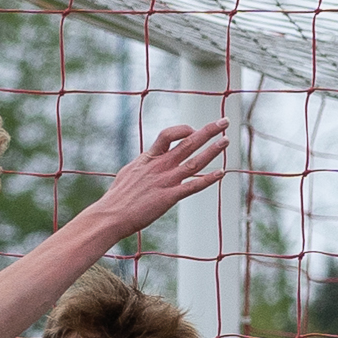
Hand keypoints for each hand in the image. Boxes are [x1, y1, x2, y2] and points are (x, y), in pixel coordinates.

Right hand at [91, 120, 230, 237]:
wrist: (110, 216)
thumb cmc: (117, 198)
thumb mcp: (128, 173)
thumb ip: (143, 165)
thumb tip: (148, 161)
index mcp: (148, 158)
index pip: (168, 135)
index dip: (184, 129)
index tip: (194, 131)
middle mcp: (159, 166)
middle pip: (188, 142)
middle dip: (208, 131)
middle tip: (224, 122)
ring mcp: (165, 181)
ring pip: (195, 161)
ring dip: (213, 150)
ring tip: (226, 141)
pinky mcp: (169, 197)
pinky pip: (193, 186)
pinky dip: (209, 179)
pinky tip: (222, 173)